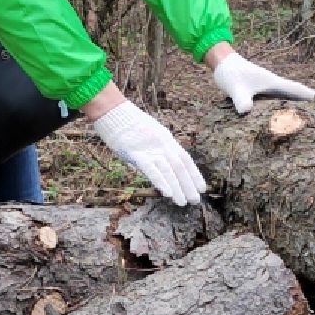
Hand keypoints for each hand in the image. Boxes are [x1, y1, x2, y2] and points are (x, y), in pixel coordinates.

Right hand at [92, 102, 206, 206]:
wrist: (113, 111)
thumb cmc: (128, 124)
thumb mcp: (149, 134)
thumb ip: (157, 148)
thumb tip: (163, 163)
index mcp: (166, 139)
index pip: (185, 158)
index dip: (194, 173)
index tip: (202, 188)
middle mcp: (162, 144)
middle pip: (180, 166)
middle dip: (188, 184)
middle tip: (195, 200)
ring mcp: (150, 148)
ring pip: (168, 170)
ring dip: (177, 187)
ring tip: (183, 202)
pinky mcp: (136, 153)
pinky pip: (151, 169)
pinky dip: (161, 181)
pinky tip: (168, 193)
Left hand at [212, 54, 314, 114]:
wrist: (222, 63)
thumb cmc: (230, 73)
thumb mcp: (235, 88)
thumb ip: (241, 99)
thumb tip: (246, 112)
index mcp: (274, 83)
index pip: (298, 91)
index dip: (314, 98)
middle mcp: (274, 87)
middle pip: (297, 97)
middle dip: (312, 107)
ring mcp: (268, 91)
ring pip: (288, 102)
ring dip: (299, 110)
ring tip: (310, 124)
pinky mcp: (261, 95)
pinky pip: (277, 105)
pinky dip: (284, 112)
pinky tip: (284, 123)